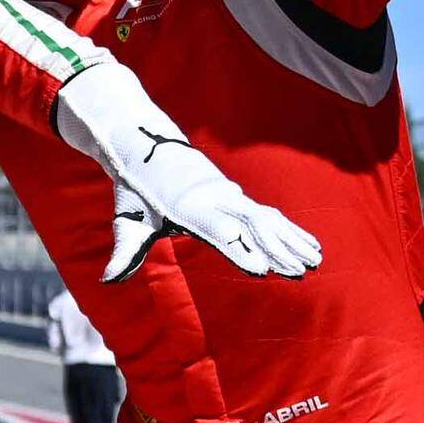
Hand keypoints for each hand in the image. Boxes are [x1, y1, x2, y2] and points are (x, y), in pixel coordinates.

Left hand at [58, 61, 319, 280]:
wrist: (144, 144)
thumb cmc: (135, 188)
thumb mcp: (128, 219)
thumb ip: (125, 251)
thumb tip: (108, 278)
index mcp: (187, 207)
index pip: (217, 232)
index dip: (239, 250)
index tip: (261, 270)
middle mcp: (214, 199)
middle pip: (251, 226)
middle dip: (276, 250)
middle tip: (298, 273)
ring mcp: (229, 196)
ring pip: (266, 220)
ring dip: (291, 241)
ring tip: (315, 263)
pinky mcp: (237, 197)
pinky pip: (269, 214)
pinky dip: (291, 230)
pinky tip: (311, 246)